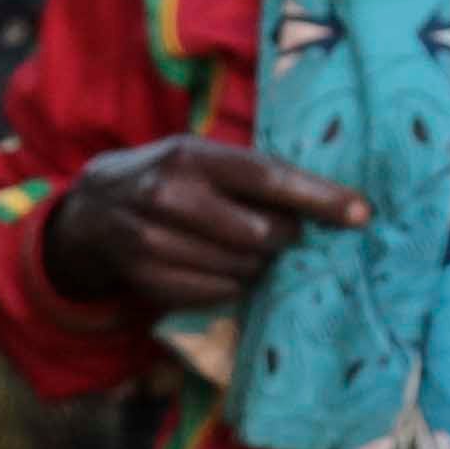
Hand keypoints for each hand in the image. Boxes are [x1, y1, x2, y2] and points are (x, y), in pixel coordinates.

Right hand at [41, 135, 370, 315]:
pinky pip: (215, 292)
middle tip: (283, 235)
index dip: (319, 197)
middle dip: (284, 239)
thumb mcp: (199, 158)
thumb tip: (330, 202)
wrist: (87, 212)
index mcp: (188, 157)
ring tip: (247, 252)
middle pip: (260, 234)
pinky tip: (220, 269)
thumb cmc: (164, 179)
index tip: (362, 213)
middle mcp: (166, 197)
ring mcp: (149, 240)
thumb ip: (251, 174)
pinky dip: (229, 284)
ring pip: (240, 267)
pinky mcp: (143, 277)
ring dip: (258, 265)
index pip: (267, 178)